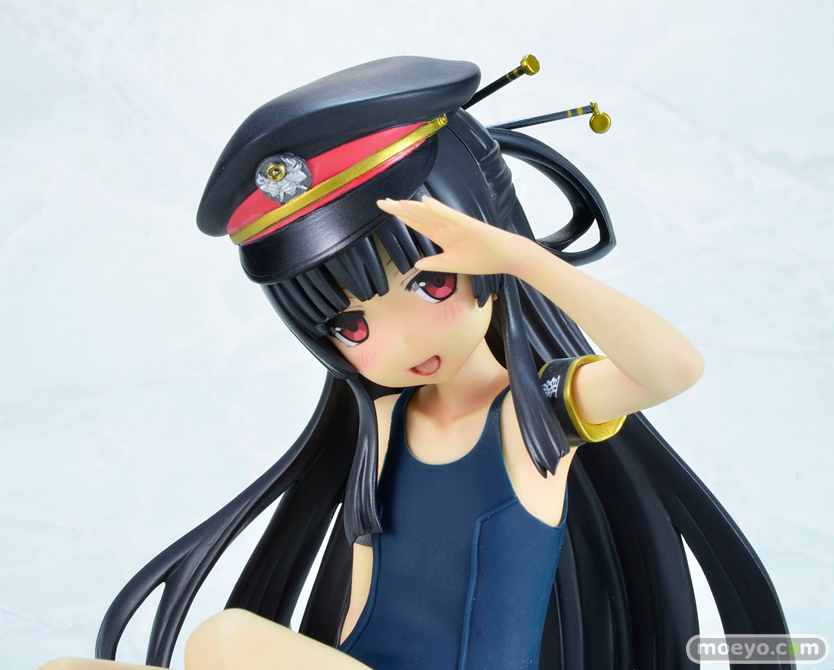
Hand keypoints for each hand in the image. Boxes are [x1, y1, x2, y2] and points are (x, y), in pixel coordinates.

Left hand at [377, 196, 528, 275]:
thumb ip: (435, 262)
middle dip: (400, 209)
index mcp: (442, 236)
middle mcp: (446, 226)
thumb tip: (416, 262)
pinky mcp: (468, 224)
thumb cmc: (483, 258)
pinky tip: (425, 202)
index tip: (385, 209)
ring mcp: (456, 224)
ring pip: (430, 213)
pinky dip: (437, 208)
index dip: (400, 216)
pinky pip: (450, 215)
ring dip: (413, 207)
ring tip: (396, 202)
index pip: (416, 223)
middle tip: (381, 202)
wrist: (507, 256)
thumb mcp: (454, 264)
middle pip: (419, 216)